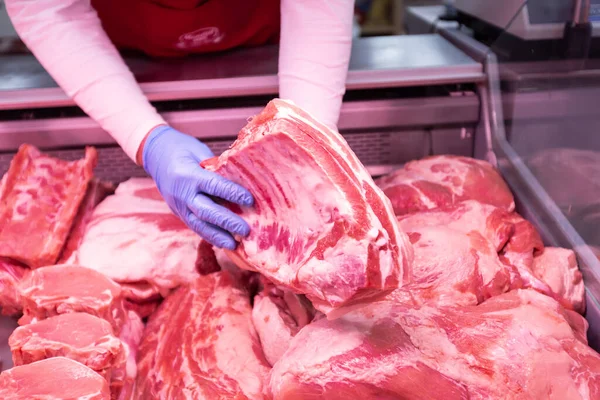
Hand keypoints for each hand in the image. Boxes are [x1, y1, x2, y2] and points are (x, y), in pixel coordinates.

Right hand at [142, 126, 253, 248]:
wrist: (155, 154)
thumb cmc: (183, 149)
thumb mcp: (200, 152)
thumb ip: (217, 167)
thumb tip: (242, 180)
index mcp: (188, 174)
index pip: (213, 185)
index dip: (232, 193)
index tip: (250, 200)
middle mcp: (182, 193)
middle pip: (205, 211)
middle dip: (226, 222)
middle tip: (245, 230)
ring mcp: (178, 205)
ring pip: (198, 224)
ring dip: (217, 236)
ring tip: (234, 245)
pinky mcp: (178, 212)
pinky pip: (194, 226)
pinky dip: (209, 235)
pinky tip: (223, 242)